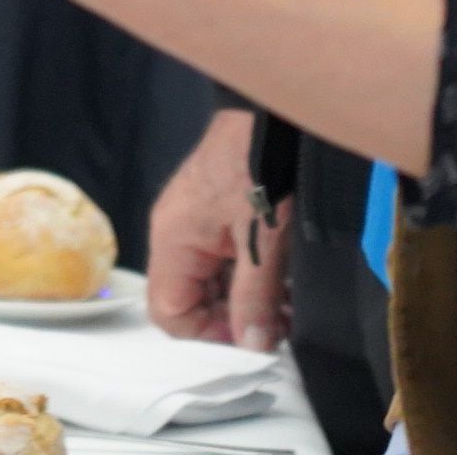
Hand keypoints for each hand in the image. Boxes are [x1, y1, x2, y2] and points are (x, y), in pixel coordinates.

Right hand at [144, 108, 287, 349]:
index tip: (250, 339)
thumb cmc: (261, 165)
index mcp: (173, 239)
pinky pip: (223, 258)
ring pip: (210, 280)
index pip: (170, 312)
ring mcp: (195, 220)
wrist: (271, 111)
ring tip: (286, 305)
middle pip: (190, 298)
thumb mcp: (263, 242)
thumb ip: (254, 298)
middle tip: (277, 326)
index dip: (208, 336)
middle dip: (232, 318)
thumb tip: (252, 346)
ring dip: (245, 298)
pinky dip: (249, 275)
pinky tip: (282, 279)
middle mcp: (175, 231)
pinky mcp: (215, 210)